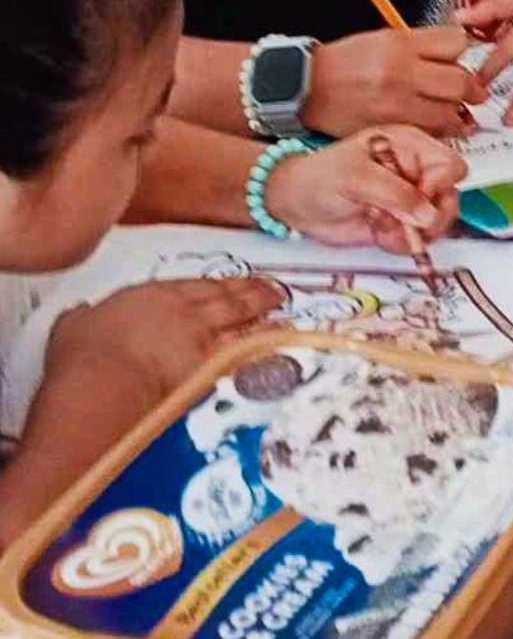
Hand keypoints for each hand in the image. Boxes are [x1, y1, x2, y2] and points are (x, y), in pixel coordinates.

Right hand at [45, 277, 283, 409]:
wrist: (105, 383)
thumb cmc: (86, 356)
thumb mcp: (76, 326)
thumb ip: (84, 318)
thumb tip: (79, 317)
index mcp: (156, 297)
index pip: (197, 286)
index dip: (219, 284)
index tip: (233, 284)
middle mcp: (188, 313)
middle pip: (229, 297)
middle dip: (253, 292)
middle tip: (273, 289)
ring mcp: (204, 340)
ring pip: (244, 321)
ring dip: (265, 315)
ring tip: (282, 312)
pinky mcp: (212, 369)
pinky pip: (244, 354)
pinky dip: (261, 348)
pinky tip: (274, 346)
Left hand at [265, 126, 463, 251]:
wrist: (294, 204)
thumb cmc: (320, 177)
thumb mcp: (356, 178)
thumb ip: (395, 194)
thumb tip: (428, 215)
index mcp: (411, 146)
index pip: (450, 164)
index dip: (440, 185)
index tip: (418, 198)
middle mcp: (415, 171)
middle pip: (450, 196)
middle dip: (430, 216)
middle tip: (405, 223)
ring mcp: (409, 199)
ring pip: (438, 222)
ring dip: (412, 232)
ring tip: (382, 224)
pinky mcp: (400, 223)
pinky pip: (418, 240)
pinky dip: (400, 243)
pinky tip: (377, 232)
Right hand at [303, 27, 484, 138]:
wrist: (308, 88)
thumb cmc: (343, 62)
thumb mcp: (383, 38)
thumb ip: (422, 45)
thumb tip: (456, 51)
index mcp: (400, 45)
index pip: (455, 44)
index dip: (465, 50)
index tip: (465, 57)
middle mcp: (401, 74)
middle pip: (459, 82)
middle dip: (472, 88)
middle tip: (475, 92)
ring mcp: (397, 105)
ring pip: (449, 113)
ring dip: (458, 114)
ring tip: (458, 112)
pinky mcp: (390, 130)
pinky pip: (428, 134)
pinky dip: (439, 132)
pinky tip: (438, 127)